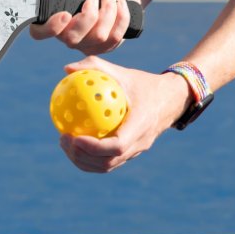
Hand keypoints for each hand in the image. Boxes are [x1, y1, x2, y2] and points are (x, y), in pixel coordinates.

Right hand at [30, 0, 139, 54]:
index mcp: (54, 20)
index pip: (39, 33)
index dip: (50, 28)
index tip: (65, 14)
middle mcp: (66, 36)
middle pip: (72, 39)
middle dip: (88, 17)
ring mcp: (85, 45)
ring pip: (98, 37)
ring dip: (108, 12)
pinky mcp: (103, 48)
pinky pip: (114, 38)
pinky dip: (121, 17)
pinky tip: (121, 5)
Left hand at [58, 56, 192, 172]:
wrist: (171, 99)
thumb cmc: (143, 83)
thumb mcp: (122, 72)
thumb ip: (95, 67)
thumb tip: (67, 69)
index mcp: (141, 125)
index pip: (117, 145)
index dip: (94, 147)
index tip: (74, 137)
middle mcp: (140, 143)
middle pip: (108, 162)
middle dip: (82, 156)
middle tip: (63, 139)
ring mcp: (136, 151)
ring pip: (107, 166)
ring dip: (83, 160)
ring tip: (65, 143)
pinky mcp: (131, 153)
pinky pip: (108, 161)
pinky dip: (89, 158)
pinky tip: (74, 142)